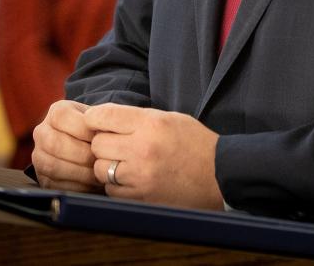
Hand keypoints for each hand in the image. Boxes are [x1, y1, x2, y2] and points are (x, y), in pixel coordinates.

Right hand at [30, 100, 101, 192]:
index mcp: (56, 112)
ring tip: (99, 173)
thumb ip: (102, 121)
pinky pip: (56, 184)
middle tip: (101, 159)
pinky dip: (76, 186)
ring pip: (53, 166)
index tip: (101, 137)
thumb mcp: (98, 119)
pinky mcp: (43, 178)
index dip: (83, 129)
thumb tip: (109, 132)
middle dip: (82, 154)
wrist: (88, 148)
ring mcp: (39, 157)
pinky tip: (91, 183)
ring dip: (80, 172)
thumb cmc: (96, 132)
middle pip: (55, 143)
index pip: (62, 117)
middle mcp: (42, 132)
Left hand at [85, 103, 223, 209]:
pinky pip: (111, 189)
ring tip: (126, 163)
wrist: (219, 176)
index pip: (103, 116)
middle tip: (117, 145)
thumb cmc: (194, 143)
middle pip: (97, 144)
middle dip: (103, 143)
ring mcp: (140, 176)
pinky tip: (133, 179)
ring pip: (100, 168)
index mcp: (151, 123)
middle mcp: (142, 149)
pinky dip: (117, 185)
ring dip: (108, 165)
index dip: (94, 118)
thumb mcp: (169, 118)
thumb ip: (136, 118)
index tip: (96, 122)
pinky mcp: (140, 198)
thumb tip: (102, 119)